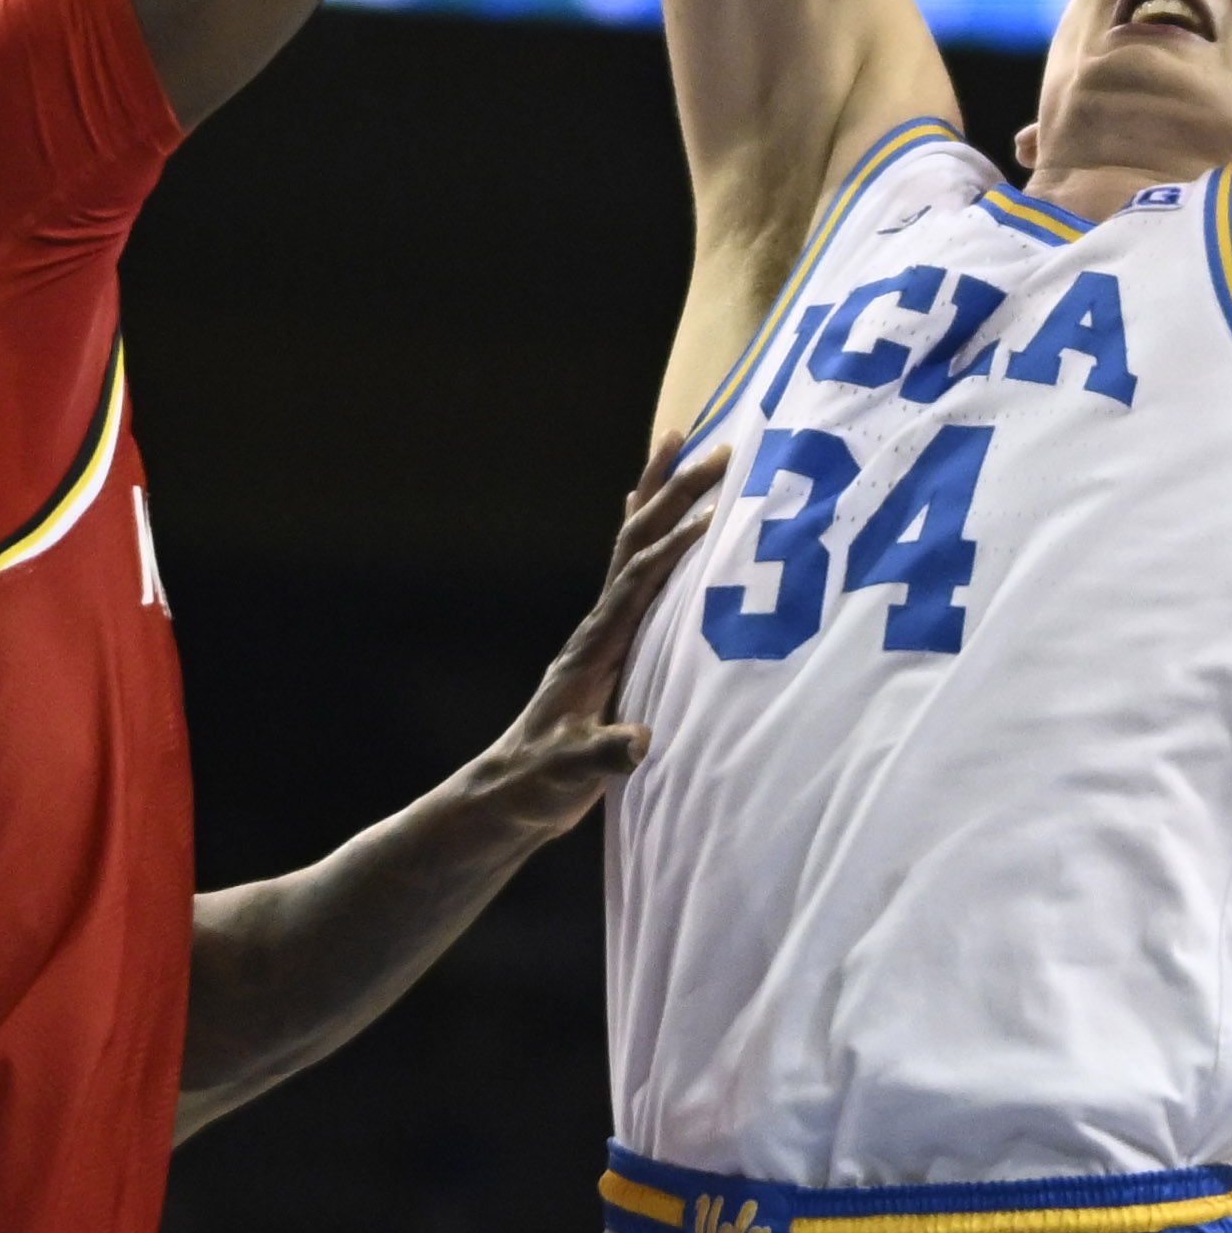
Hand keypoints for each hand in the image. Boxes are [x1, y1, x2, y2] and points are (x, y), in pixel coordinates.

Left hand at [464, 436, 723, 831]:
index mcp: (594, 646)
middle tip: (721, 450)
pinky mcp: (609, 641)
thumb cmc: (539, 783)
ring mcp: (601, 628)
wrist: (510, 791)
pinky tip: (645, 506)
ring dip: (657, 492)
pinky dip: (645, 528)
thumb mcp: (571, 772)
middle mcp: (597, 624)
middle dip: (675, 493)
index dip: (674, 549)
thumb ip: (603, 755)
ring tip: (679, 441)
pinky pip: (631, 569)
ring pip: (631, 543)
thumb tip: (640, 741)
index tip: (715, 517)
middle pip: (636, 541)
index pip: (637, 583)